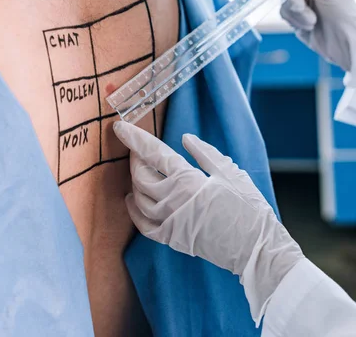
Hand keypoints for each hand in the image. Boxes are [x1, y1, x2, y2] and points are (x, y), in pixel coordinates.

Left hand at [114, 121, 303, 323]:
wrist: (255, 248)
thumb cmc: (247, 207)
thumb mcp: (229, 172)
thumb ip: (204, 153)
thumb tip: (185, 138)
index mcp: (186, 179)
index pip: (152, 153)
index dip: (134, 138)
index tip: (120, 126)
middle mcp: (172, 200)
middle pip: (141, 175)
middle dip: (135, 159)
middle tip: (138, 150)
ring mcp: (170, 222)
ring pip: (139, 198)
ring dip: (134, 182)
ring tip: (137, 171)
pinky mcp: (172, 239)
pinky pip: (144, 225)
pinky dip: (134, 211)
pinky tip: (133, 200)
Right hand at [267, 0, 355, 71]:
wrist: (346, 41)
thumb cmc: (343, 11)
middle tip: (302, 5)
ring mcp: (304, 3)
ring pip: (284, 0)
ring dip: (296, 11)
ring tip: (312, 20)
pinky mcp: (298, 20)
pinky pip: (285, 15)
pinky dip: (296, 21)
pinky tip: (309, 25)